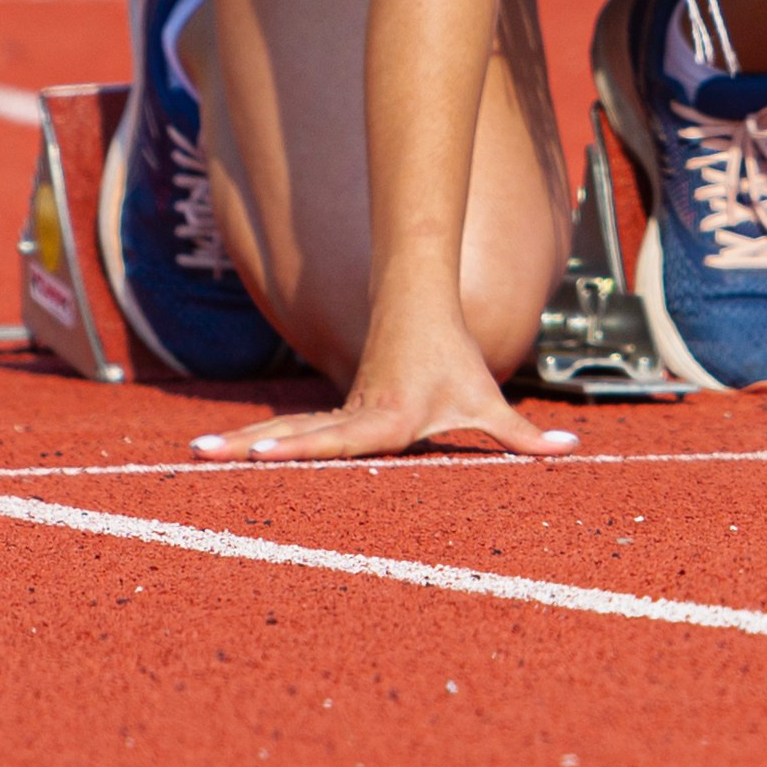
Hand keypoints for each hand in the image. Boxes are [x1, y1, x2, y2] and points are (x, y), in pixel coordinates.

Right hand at [193, 308, 574, 466]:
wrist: (420, 308)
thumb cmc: (456, 362)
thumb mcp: (488, 401)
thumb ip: (525, 435)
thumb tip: (574, 448)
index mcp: (384, 420)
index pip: (340, 439)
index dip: (303, 449)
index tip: (265, 456)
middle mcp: (352, 417)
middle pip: (294, 435)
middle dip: (248, 450)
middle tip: (202, 458)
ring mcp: (334, 412)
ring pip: (281, 431)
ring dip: (238, 445)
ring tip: (193, 457)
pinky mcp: (327, 413)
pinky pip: (285, 431)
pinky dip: (253, 443)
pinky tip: (217, 456)